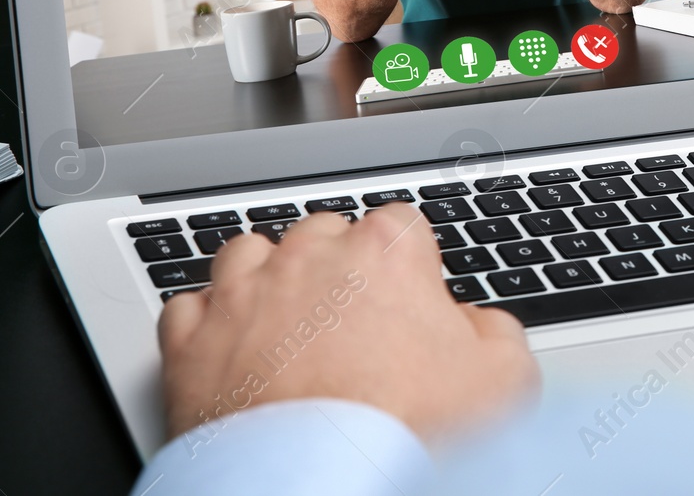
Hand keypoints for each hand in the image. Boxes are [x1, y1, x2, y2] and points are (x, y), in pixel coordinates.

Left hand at [157, 204, 536, 445]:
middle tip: (355, 325)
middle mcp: (308, 258)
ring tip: (288, 325)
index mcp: (384, 252)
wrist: (321, 489)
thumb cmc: (406, 433)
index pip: (401, 225)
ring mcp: (242, 296)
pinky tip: (231, 351)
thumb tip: (478, 326)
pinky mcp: (190, 344)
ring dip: (268, 279)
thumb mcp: (504, 380)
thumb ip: (495, 332)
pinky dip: (208, 325)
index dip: (410, 266)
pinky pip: (189, 309)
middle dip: (338, 268)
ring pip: (249, 255)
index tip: (412, 303)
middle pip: (324, 233)